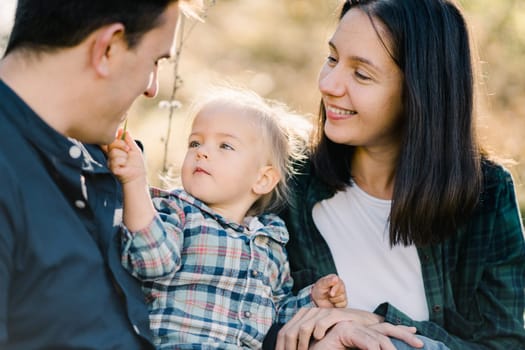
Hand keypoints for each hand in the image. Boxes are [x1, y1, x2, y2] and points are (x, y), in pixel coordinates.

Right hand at [106, 129, 146, 184]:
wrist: (138, 176)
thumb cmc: (137, 164)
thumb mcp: (135, 149)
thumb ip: (129, 140)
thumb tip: (124, 131)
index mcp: (116, 150)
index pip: (109, 141)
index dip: (112, 136)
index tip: (119, 132)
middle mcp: (112, 155)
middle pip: (111, 143)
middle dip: (121, 144)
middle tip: (128, 150)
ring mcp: (110, 161)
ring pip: (113, 152)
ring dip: (124, 156)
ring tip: (127, 161)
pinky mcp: (111, 168)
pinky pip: (115, 160)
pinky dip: (123, 162)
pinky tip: (125, 166)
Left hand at [276, 308, 383, 349]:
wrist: (360, 322)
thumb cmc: (338, 330)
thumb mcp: (317, 334)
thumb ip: (305, 340)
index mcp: (302, 317)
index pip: (284, 332)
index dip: (280, 346)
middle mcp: (310, 313)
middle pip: (290, 331)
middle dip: (289, 348)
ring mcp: (321, 312)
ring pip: (304, 328)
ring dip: (302, 344)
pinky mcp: (334, 314)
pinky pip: (321, 323)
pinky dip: (318, 332)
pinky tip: (319, 339)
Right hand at [309, 321, 423, 349]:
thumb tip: (380, 349)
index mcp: (359, 334)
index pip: (382, 331)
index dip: (399, 332)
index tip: (415, 336)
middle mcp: (355, 328)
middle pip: (383, 329)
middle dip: (402, 335)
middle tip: (420, 343)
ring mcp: (347, 328)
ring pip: (376, 336)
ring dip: (390, 347)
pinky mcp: (340, 331)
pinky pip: (362, 339)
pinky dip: (373, 347)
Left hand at [311, 274, 346, 307]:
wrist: (316, 299)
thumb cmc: (319, 290)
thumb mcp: (321, 284)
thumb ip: (328, 281)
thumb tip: (336, 278)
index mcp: (336, 278)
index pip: (339, 283)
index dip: (334, 289)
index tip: (330, 293)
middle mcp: (341, 285)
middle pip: (342, 291)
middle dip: (332, 294)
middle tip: (327, 294)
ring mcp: (343, 293)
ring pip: (342, 298)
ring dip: (333, 300)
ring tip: (329, 297)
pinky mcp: (343, 301)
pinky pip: (343, 304)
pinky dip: (336, 305)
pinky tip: (333, 302)